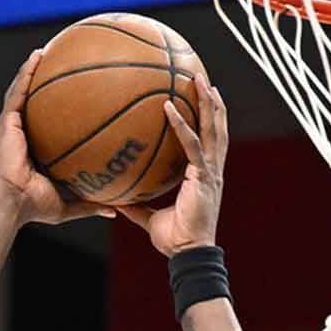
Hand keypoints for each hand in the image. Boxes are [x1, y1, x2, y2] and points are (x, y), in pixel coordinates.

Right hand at [0, 50, 115, 225]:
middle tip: (57, 64)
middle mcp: (17, 133)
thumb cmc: (35, 206)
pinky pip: (18, 92)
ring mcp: (9, 126)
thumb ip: (90, 203)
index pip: (41, 123)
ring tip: (45, 50)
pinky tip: (38, 57)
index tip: (69, 95)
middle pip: (30, 101)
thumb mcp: (69, 204)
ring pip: (21, 90)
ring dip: (32, 69)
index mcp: (29, 148)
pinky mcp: (5, 122)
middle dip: (41, 81)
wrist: (12, 203)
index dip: (52, 109)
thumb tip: (115, 210)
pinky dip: (27, 73)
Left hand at [119, 73, 226, 255]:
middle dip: (212, 103)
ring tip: (200, 80)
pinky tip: (168, 107)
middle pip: (216, 129)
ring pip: (212, 130)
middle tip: (203, 78)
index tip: (203, 100)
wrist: (188, 253)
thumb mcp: (149, 218)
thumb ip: (135, 206)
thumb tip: (114, 199)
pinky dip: (181, 125)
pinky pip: (191, 145)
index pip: (209, 141)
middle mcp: (211, 170)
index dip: (209, 120)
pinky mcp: (203, 176)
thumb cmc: (174, 240)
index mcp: (205, 176)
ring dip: (207, 103)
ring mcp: (210, 172)